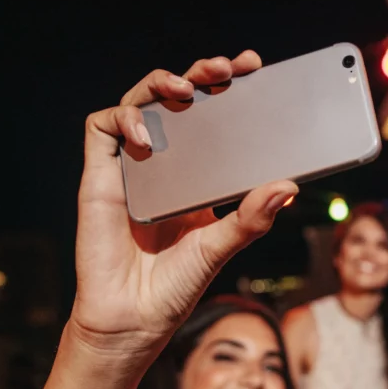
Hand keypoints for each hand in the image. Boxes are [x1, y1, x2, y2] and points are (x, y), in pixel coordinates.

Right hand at [71, 51, 297, 358]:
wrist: (133, 320)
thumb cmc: (175, 288)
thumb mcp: (221, 247)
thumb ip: (251, 218)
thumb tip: (288, 185)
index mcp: (196, 176)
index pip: (212, 118)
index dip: (228, 88)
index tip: (254, 68)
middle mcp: (163, 165)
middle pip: (177, 100)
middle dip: (202, 73)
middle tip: (227, 68)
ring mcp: (131, 167)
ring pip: (140, 102)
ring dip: (161, 83)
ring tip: (187, 87)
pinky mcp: (100, 176)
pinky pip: (102, 127)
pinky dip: (124, 118)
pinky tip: (145, 133)